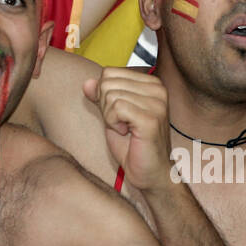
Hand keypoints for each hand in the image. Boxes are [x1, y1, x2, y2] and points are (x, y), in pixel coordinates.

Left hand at [83, 68, 173, 193]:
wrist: (150, 173)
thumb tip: (87, 82)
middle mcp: (158, 89)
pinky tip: (127, 133)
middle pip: (107, 82)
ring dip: (110, 117)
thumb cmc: (133, 146)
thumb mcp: (112, 116)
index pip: (109, 73)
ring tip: (126, 130)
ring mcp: (156, 103)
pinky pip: (116, 108)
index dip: (104, 95)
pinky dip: (114, 124)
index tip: (119, 115)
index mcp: (151, 83)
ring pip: (110, 95)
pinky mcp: (151, 118)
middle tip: (121, 125)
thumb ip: (101, 97)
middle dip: (105, 107)